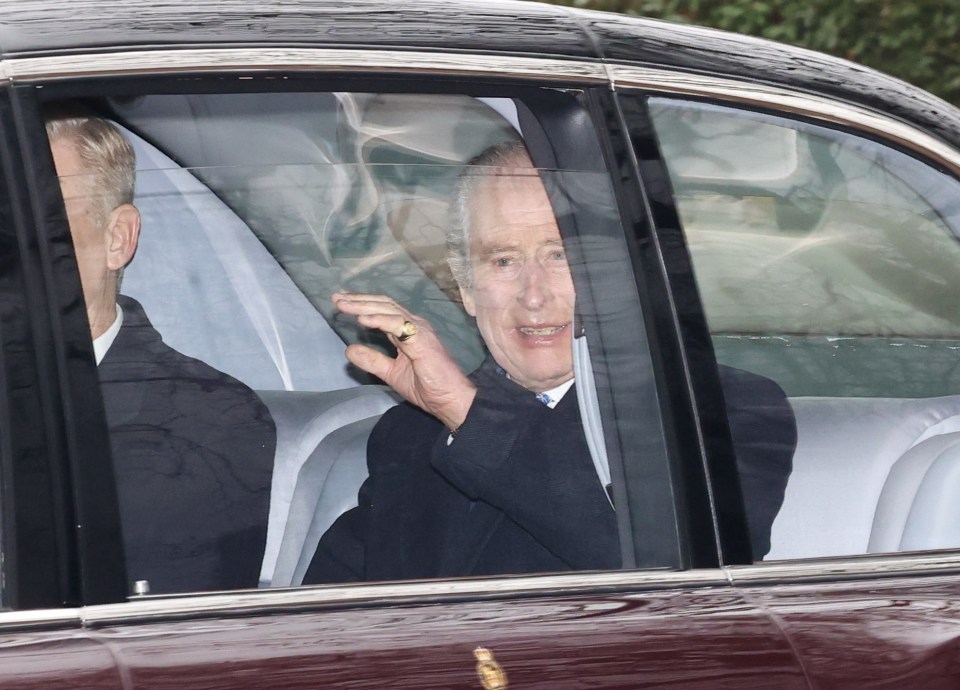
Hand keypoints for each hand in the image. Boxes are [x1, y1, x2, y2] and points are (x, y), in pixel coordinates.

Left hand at [332, 290, 476, 430]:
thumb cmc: (428, 387)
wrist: (450, 400)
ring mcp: (419, 330)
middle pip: (383, 305)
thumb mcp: (391, 373)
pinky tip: (362, 319)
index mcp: (408, 331)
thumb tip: (349, 349)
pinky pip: (398, 324)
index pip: (383, 310)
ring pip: (388, 310)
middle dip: (358, 300)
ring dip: (364, 306)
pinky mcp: (422, 340)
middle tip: (337, 297)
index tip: (341, 302)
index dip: (362, 304)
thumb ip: (372, 360)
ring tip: (344, 305)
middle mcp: (414, 325)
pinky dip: (379, 319)